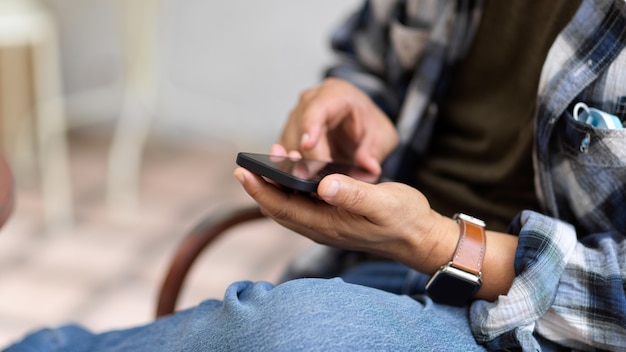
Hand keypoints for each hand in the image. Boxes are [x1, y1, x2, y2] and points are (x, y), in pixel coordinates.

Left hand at [233, 167, 458, 272]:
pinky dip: (291, 188)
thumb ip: (354, 194)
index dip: (261, 190)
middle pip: (280, 208)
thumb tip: (323, 185)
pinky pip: (302, 205)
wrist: (419, 238)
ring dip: (275, 185)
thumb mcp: (384, 202)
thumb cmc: (405, 219)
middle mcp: (321, 228)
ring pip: (289, 206)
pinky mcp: (332, 219)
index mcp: (329, 225)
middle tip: (246, 162)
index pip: (284, 208)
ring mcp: (326, 226)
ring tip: (269, 159)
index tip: (243, 171)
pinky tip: (293, 172)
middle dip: (261, 186)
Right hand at [279, 78, 398, 174]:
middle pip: (298, 125)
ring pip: (288, 138)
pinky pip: (284, 148)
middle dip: (302, 152)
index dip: (310, 127)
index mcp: (336, 94)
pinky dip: (289, 164)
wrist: (362, 125)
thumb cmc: (369, 125)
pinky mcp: (290, 133)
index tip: (306, 146)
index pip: (318, 108)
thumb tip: (369, 167)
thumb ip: (375, 151)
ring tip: (304, 179)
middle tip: (308, 175)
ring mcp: (298, 116)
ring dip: (293, 161)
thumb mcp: (382, 136)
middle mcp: (312, 101)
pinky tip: (297, 178)